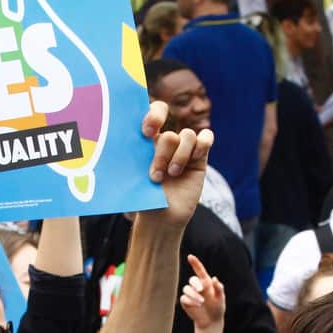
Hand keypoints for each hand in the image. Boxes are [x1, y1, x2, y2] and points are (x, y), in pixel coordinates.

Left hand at [141, 101, 213, 227]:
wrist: (162, 218)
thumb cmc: (144, 199)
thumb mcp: (133, 178)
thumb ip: (133, 158)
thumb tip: (126, 139)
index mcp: (147, 141)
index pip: (153, 114)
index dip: (153, 116)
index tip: (147, 133)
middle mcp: (165, 142)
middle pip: (169, 134)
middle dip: (162, 154)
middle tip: (155, 175)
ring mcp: (183, 149)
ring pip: (187, 136)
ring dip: (179, 157)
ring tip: (172, 175)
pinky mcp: (199, 157)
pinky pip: (206, 138)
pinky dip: (201, 146)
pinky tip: (193, 160)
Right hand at [179, 254, 224, 329]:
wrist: (211, 321)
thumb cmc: (217, 308)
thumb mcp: (221, 298)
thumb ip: (219, 288)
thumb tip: (214, 278)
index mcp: (205, 282)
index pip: (199, 270)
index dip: (195, 263)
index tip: (190, 257)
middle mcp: (197, 286)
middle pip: (192, 280)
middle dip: (196, 284)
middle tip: (201, 290)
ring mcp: (190, 294)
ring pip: (186, 289)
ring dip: (194, 295)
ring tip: (201, 302)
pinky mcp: (185, 301)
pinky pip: (184, 298)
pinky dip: (190, 301)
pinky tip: (197, 306)